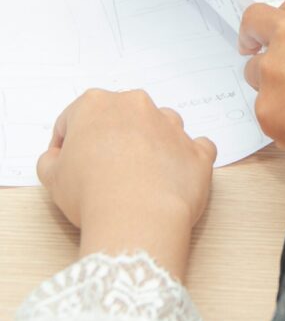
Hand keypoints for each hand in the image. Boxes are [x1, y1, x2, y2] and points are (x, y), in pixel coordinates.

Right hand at [36, 89, 214, 279]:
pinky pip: (196, 148)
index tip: (69, 165)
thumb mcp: (51, 178)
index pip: (75, 118)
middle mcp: (137, 106)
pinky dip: (187, 160)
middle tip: (103, 173)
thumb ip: (51, 160)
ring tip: (140, 178)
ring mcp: (172, 126)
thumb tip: (57, 158)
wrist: (137, 216)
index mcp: (97, 104)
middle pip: (121, 118)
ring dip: (151, 145)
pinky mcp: (197, 150)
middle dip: (113, 140)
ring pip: (161, 127)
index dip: (68, 144)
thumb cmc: (91, 193)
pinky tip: (174, 178)